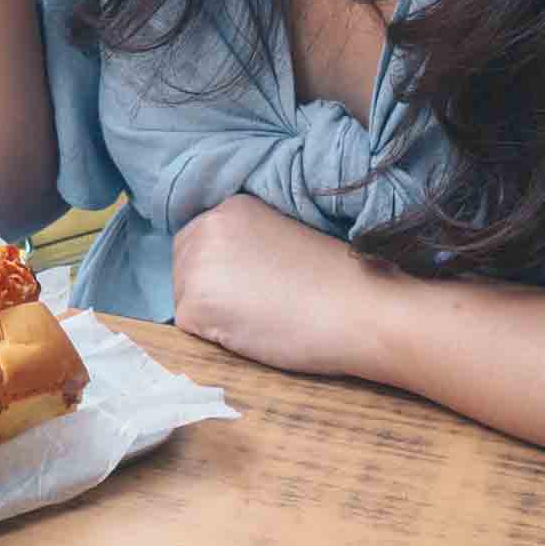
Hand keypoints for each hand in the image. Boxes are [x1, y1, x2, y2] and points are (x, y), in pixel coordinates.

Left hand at [171, 194, 390, 380]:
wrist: (359, 309)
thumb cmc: (336, 280)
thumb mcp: (283, 238)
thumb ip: (248, 244)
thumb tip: (227, 271)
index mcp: (232, 207)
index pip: (201, 241)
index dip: (222, 271)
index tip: (252, 287)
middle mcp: (207, 227)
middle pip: (184, 267)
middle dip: (210, 290)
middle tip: (255, 307)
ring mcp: (196, 265)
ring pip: (186, 298)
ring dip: (212, 314)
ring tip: (259, 319)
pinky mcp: (195, 305)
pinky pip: (190, 329)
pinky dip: (214, 338)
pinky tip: (252, 333)